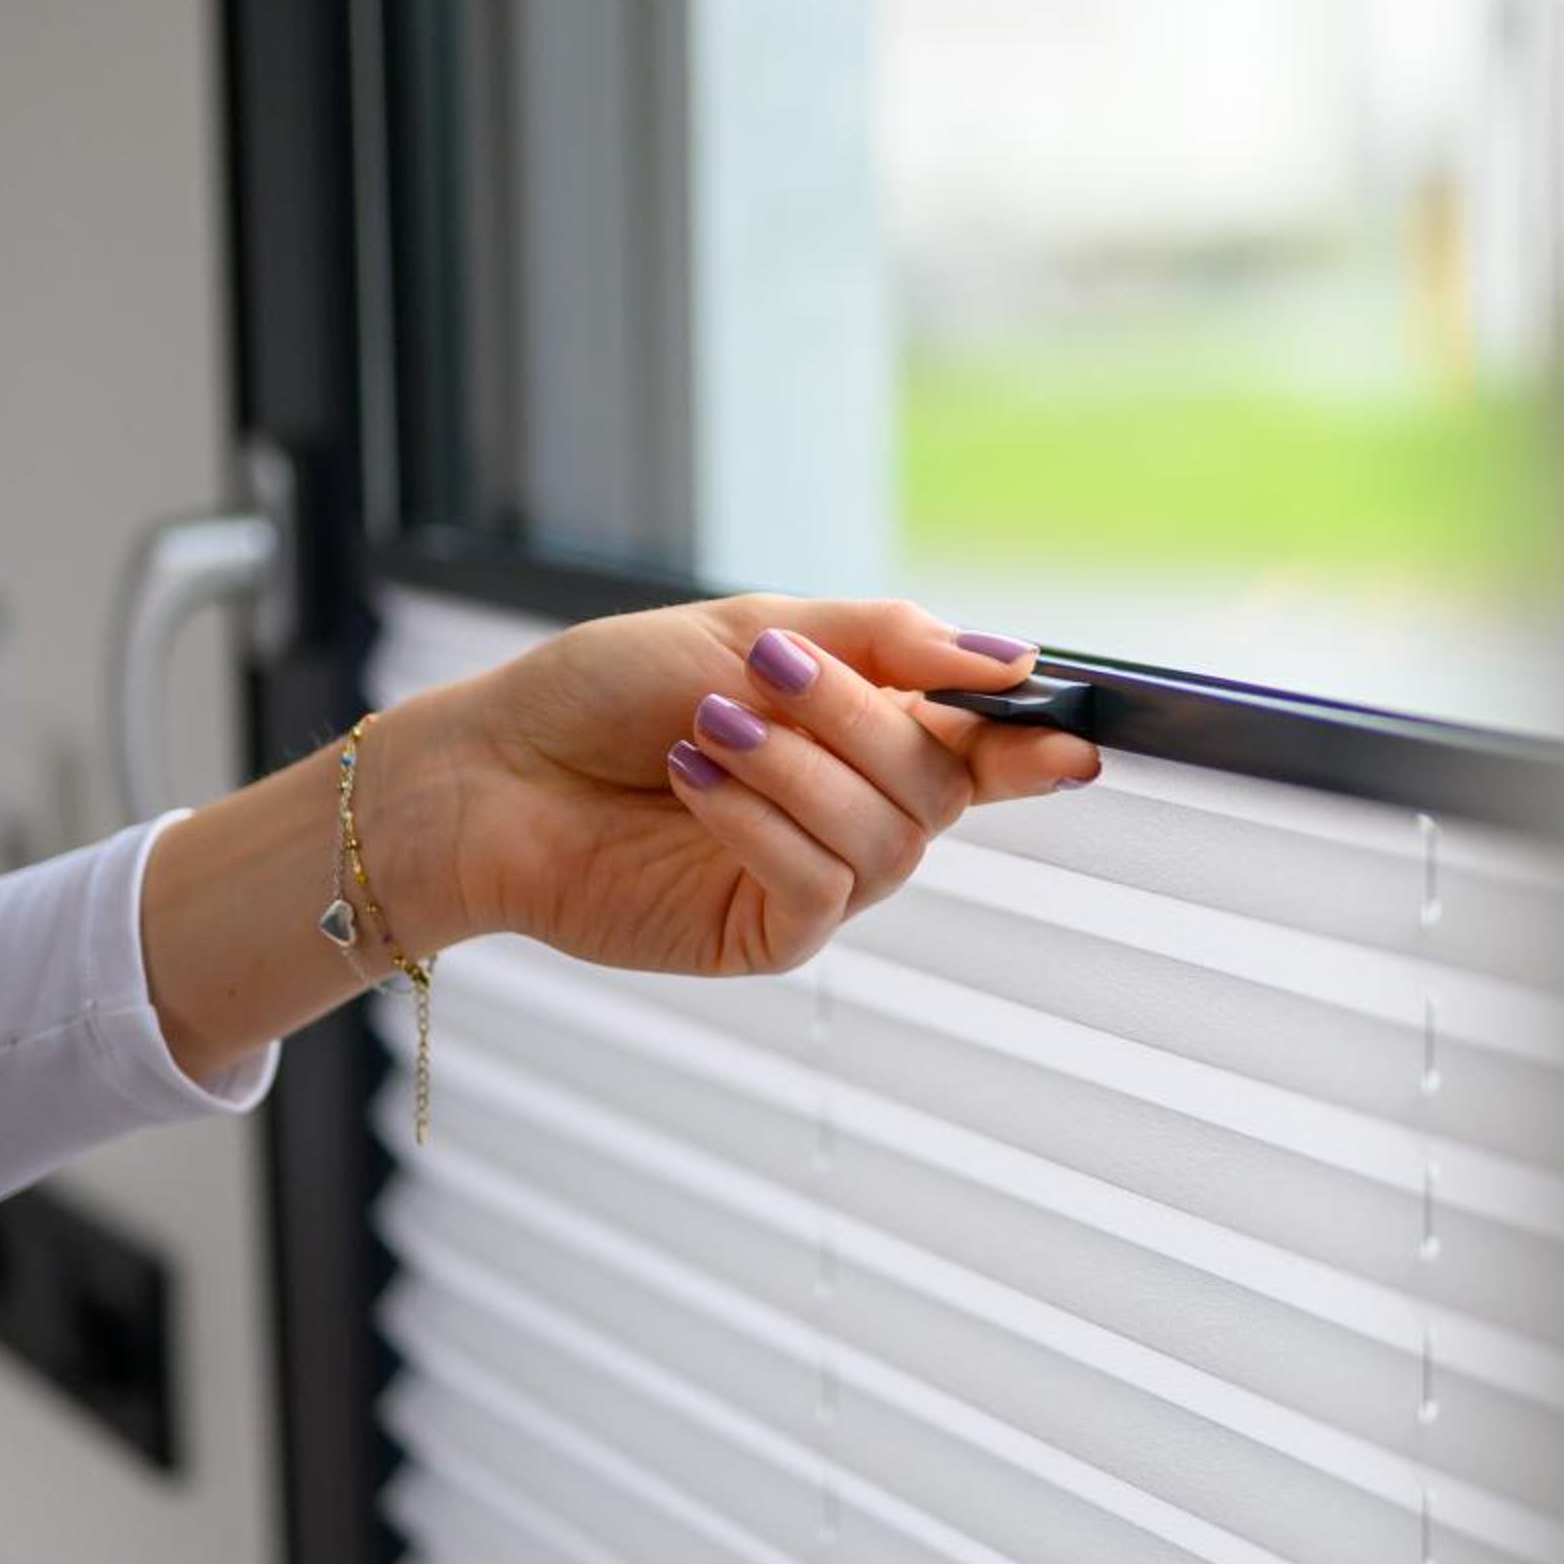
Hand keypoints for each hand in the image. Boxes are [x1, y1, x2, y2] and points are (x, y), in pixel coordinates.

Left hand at [418, 595, 1098, 975]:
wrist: (492, 766)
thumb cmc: (608, 691)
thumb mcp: (752, 628)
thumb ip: (886, 642)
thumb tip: (1015, 661)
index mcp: (864, 733)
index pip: (983, 747)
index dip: (1034, 744)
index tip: (1071, 735)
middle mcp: (855, 811)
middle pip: (939, 784)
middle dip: (863, 719)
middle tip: (768, 668)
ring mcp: (814, 879)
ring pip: (888, 841)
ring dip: (801, 770)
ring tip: (709, 726)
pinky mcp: (764, 936)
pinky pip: (820, 889)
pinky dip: (764, 825)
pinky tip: (695, 780)